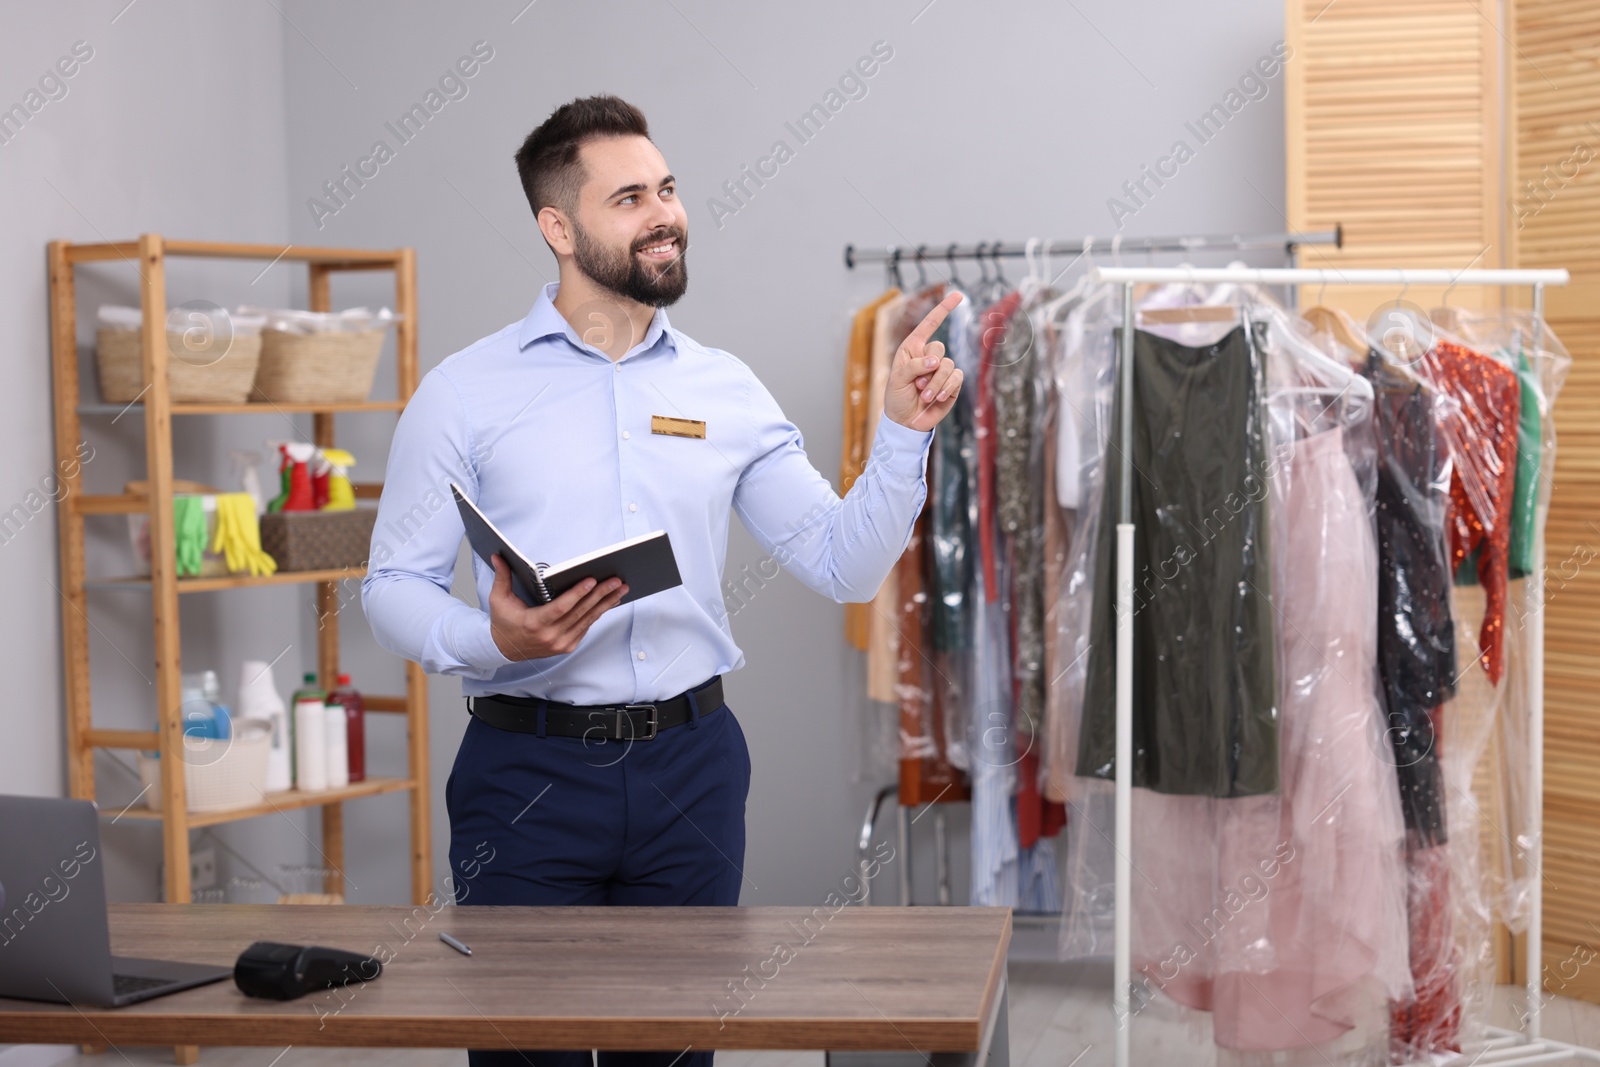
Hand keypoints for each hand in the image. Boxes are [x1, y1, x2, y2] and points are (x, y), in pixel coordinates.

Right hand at [487, 554, 627, 661]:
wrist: (506, 649)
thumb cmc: (504, 622)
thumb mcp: (499, 599)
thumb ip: (502, 577)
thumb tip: (498, 555)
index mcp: (534, 624)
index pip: (561, 607)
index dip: (577, 594)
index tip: (591, 580)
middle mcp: (550, 636)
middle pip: (580, 612)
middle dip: (600, 594)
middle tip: (616, 580)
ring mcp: (561, 643)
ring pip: (588, 620)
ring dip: (606, 603)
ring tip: (620, 588)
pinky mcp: (568, 646)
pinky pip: (587, 626)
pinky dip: (599, 613)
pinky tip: (610, 601)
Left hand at [884, 290, 964, 432]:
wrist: (906, 422)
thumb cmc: (896, 398)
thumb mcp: (897, 379)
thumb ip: (914, 366)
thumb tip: (937, 361)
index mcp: (913, 348)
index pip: (930, 324)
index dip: (944, 309)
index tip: (958, 294)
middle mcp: (929, 356)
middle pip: (939, 348)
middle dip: (927, 369)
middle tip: (916, 385)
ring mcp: (941, 370)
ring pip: (947, 366)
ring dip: (934, 384)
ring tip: (923, 396)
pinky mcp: (952, 384)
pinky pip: (956, 378)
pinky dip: (946, 388)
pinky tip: (937, 399)